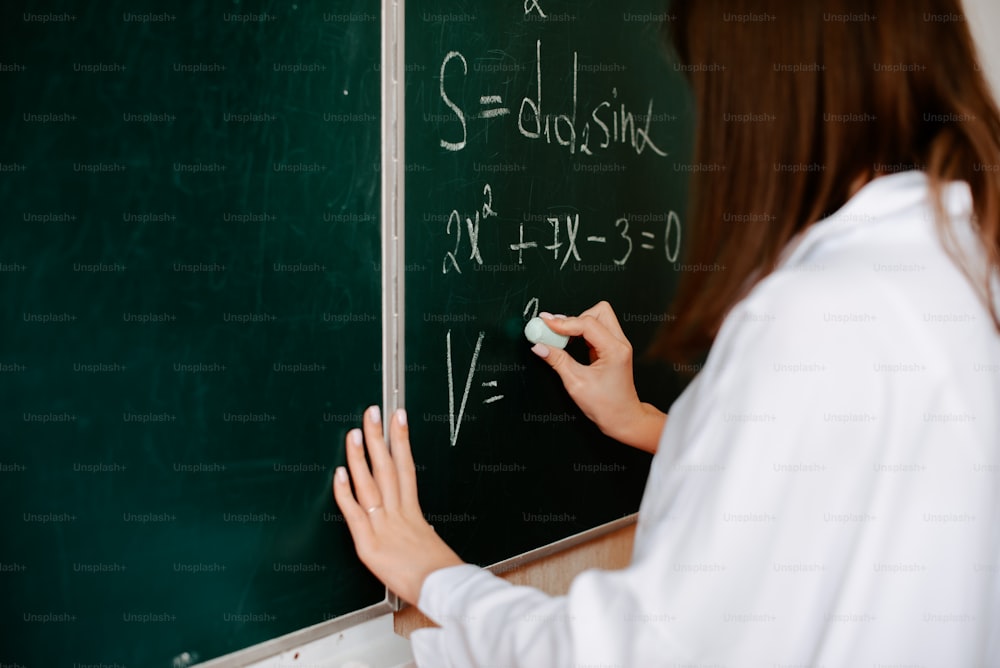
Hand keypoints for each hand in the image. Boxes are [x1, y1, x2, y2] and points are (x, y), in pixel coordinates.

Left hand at [332, 406, 463, 605]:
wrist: (443, 590)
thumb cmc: (440, 574)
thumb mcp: (431, 545)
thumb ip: (419, 532)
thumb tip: (418, 528)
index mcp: (413, 512)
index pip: (406, 467)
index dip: (401, 440)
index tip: (398, 418)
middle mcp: (399, 514)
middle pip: (387, 467)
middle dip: (379, 437)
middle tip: (372, 412)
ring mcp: (384, 526)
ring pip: (370, 484)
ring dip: (360, 457)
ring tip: (353, 433)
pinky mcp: (370, 545)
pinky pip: (355, 514)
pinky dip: (345, 493)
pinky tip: (339, 474)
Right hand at [531, 302, 665, 452]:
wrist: (623, 418)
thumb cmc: (607, 406)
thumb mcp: (576, 383)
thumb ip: (557, 361)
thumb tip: (540, 346)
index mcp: (614, 350)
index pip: (587, 323)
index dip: (563, 322)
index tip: (545, 323)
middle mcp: (619, 343)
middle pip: (599, 311)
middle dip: (575, 317)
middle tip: (555, 329)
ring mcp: (617, 344)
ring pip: (598, 317)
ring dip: (578, 323)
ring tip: (560, 336)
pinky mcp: (612, 348)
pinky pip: (596, 329)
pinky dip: (581, 332)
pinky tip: (569, 341)